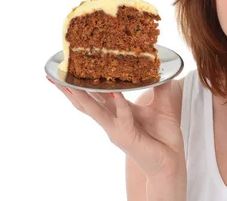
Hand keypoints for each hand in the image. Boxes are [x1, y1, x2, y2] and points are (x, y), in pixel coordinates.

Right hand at [47, 78, 184, 178]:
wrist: (171, 161)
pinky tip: (117, 93)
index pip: (97, 95)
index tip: (71, 68)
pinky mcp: (126, 137)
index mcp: (118, 111)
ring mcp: (116, 130)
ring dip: (83, 97)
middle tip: (55, 76)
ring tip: (70, 83)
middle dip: (70, 90)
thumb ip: (160, 86)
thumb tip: (162, 66)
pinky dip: (120, 105)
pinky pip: (122, 117)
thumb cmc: (164, 136)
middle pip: (86, 103)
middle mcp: (112, 121)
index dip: (85, 82)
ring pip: (95, 111)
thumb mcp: (162, 105)